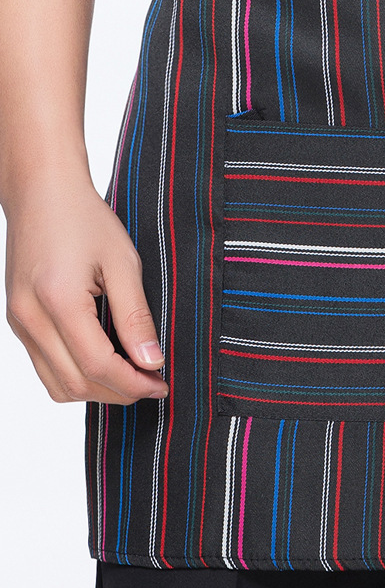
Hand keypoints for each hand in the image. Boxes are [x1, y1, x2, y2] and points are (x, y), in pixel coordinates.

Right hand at [4, 178, 167, 404]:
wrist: (42, 194)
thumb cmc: (84, 220)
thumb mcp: (123, 263)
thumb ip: (136, 316)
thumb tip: (152, 362)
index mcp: (57, 301)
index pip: (97, 365)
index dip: (133, 383)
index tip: (162, 384)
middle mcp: (29, 319)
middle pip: (76, 383)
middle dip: (119, 392)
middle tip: (154, 384)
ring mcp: (19, 323)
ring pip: (57, 384)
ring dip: (98, 390)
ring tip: (134, 377)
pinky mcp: (19, 321)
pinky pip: (46, 367)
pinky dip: (78, 375)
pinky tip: (108, 362)